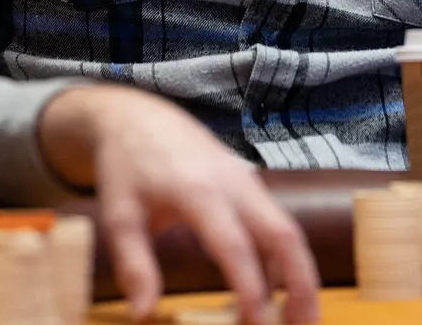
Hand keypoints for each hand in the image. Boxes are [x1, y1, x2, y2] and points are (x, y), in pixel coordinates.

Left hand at [38, 86, 319, 323]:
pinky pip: (277, 222)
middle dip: (301, 284)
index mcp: (199, 191)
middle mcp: (234, 184)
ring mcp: (247, 180)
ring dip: (300, 274)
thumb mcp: (119, 216)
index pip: (235, 246)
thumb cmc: (128, 166)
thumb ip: (134, 265)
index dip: (250, 288)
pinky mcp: (250, 183)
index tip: (255, 324)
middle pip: (284, 235)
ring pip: (288, 229)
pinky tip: (279, 290)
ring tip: (301, 318)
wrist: (139, 116)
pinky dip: (284, 258)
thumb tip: (144, 313)